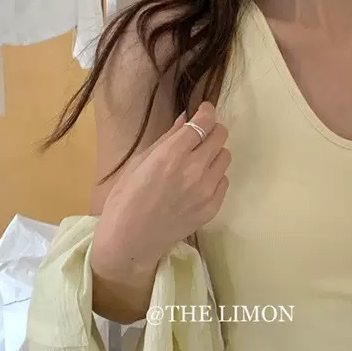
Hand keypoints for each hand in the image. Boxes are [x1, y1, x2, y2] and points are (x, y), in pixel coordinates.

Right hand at [93, 102, 230, 275]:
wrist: (130, 240)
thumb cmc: (126, 198)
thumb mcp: (140, 161)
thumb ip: (167, 138)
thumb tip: (185, 118)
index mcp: (172, 154)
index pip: (203, 122)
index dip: (206, 112)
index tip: (204, 110)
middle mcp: (194, 169)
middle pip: (220, 136)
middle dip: (211, 130)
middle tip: (201, 134)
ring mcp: (206, 190)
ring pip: (225, 157)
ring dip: (214, 153)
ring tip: (198, 160)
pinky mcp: (212, 207)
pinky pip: (224, 181)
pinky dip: (214, 176)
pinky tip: (198, 182)